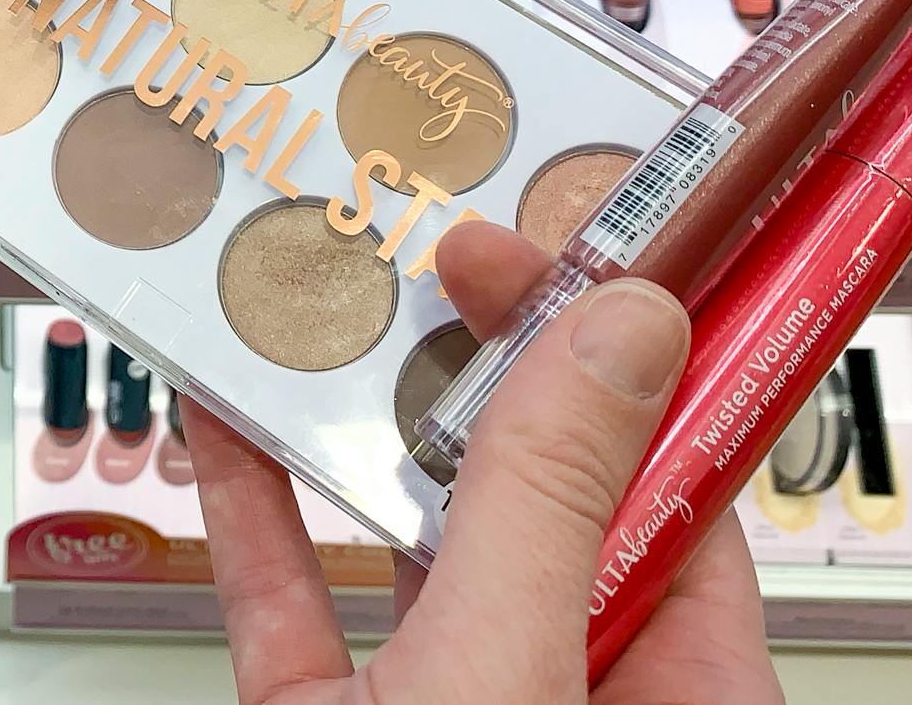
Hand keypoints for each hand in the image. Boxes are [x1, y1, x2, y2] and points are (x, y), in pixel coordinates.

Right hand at [185, 220, 782, 704]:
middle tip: (457, 257)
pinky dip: (257, 513)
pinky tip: (230, 422)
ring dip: (366, 423)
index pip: (682, 483)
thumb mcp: (509, 675)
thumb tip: (617, 330)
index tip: (592, 251)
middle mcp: (568, 688)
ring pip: (416, 540)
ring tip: (352, 304)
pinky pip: (295, 599)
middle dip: (490, 364)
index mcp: (679, 694)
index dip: (637, 353)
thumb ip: (550, 508)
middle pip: (545, 491)